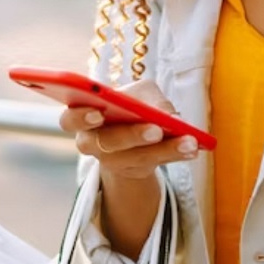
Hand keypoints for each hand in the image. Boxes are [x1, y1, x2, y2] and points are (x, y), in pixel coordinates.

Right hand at [56, 80, 200, 181]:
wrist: (137, 129)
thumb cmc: (132, 103)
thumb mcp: (141, 92)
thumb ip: (148, 98)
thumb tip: (166, 116)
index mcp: (82, 116)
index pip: (70, 119)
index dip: (81, 118)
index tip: (98, 113)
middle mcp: (91, 143)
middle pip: (105, 144)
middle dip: (132, 136)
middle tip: (156, 130)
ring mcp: (112, 162)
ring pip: (135, 158)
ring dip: (164, 149)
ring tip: (189, 141)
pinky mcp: (134, 171)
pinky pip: (154, 163)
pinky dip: (175, 153)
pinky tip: (193, 146)